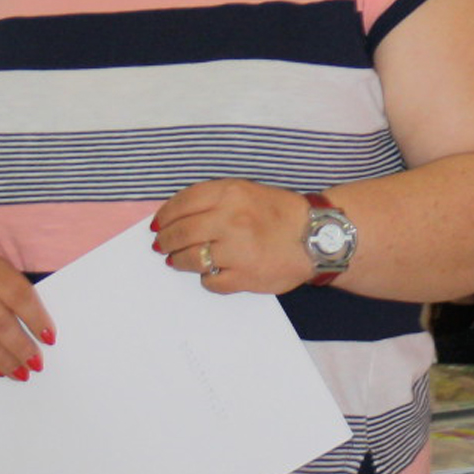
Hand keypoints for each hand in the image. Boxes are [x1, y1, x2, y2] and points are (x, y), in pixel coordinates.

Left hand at [150, 179, 313, 295]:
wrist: (317, 238)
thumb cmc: (280, 213)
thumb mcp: (246, 191)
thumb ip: (212, 199)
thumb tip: (174, 216)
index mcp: (230, 194)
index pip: (182, 203)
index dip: (164, 216)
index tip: (156, 225)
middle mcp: (231, 220)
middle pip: (180, 233)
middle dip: (165, 241)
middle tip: (160, 246)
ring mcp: (237, 250)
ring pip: (190, 259)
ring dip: (179, 261)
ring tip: (177, 261)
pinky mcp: (244, 277)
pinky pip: (211, 282)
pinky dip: (206, 279)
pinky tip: (210, 273)